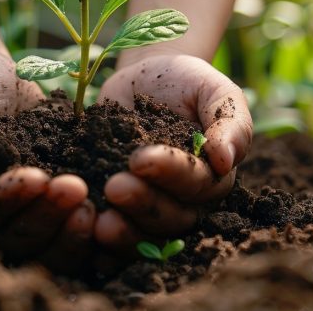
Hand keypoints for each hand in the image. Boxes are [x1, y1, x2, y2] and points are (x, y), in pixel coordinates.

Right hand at [0, 50, 94, 267]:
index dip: (7, 199)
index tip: (36, 176)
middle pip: (17, 237)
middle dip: (47, 216)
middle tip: (76, 187)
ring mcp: (26, 211)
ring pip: (48, 243)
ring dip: (71, 231)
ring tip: (93, 203)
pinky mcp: (54, 201)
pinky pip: (73, 227)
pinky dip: (92, 229)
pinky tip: (112, 209)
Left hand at [94, 54, 252, 251]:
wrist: (144, 76)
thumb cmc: (187, 82)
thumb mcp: (214, 90)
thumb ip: (230, 121)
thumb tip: (226, 159)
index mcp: (212, 176)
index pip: (197, 185)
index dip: (170, 175)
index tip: (139, 158)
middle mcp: (184, 200)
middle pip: (171, 218)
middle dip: (143, 205)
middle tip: (114, 187)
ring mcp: (148, 204)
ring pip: (144, 234)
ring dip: (123, 232)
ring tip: (98, 221)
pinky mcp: (116, 204)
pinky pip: (112, 229)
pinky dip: (97, 236)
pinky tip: (83, 226)